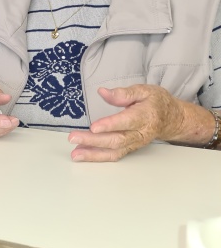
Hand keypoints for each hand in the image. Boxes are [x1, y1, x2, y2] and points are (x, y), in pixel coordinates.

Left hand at [68, 85, 183, 161]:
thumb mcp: (144, 91)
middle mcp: (140, 133)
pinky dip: (98, 157)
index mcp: (145, 116)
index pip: (126, 122)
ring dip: (93, 153)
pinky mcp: (130, 148)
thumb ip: (124, 93)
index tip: (94, 126)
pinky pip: (114, 155)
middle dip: (94, 140)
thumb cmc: (157, 103)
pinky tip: (83, 155)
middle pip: (116, 139)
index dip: (110, 125)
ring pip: (114, 151)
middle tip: (74, 137)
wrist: (172, 119)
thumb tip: (103, 92)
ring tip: (75, 153)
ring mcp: (135, 143)